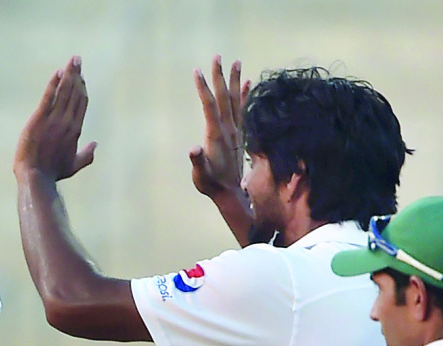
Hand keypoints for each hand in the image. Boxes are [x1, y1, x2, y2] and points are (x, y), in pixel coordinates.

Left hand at [15, 55, 96, 181]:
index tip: (82, 77)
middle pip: (75, 93)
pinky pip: (49, 96)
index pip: (82, 104)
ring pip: (65, 91)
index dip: (82, 88)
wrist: (36, 175)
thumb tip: (96, 145)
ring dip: (69, 74)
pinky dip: (55, 83)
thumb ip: (87, 155)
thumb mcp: (74, 166)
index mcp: (75, 130)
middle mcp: (68, 122)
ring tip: (72, 60)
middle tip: (77, 60)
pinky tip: (58, 72)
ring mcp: (54, 119)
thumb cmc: (53, 172)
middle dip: (77, 75)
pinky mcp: (40, 118)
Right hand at [189, 56, 249, 198]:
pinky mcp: (240, 134)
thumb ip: (198, 161)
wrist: (231, 193)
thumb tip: (193, 149)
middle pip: (223, 97)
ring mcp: (235, 130)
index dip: (203, 88)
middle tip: (218, 56)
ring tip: (236, 62)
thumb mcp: (201, 175)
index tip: (197, 70)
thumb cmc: (212, 184)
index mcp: (216, 134)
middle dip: (219, 76)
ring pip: (235, 100)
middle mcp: (228, 128)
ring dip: (235, 80)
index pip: (209, 105)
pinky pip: (243, 109)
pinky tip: (248, 83)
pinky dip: (245, 95)